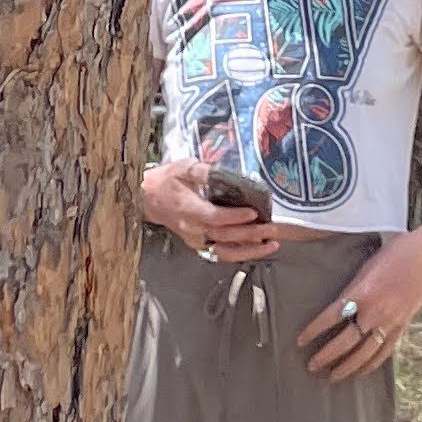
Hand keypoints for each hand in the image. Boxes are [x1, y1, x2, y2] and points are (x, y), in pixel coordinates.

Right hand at [142, 159, 282, 264]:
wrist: (148, 199)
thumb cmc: (168, 181)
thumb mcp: (183, 168)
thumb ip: (202, 170)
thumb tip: (221, 171)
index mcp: (189, 209)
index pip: (215, 217)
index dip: (235, 217)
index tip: (254, 213)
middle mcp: (193, 229)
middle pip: (224, 236)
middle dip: (250, 234)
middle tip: (273, 229)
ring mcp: (196, 240)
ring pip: (224, 251)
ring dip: (249, 250)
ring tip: (271, 245)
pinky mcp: (198, 244)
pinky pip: (221, 253)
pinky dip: (240, 253)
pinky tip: (256, 250)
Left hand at [301, 220, 421, 379]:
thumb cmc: (397, 252)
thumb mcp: (369, 265)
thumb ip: (354, 288)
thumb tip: (338, 307)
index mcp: (364, 292)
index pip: (332, 316)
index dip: (314, 330)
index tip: (300, 341)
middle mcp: (376, 311)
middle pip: (346, 341)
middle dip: (326, 355)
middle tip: (311, 366)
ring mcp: (391, 322)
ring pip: (364, 353)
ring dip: (346, 367)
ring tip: (332, 376)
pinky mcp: (403, 327)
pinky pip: (384, 352)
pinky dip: (371, 364)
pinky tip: (360, 372)